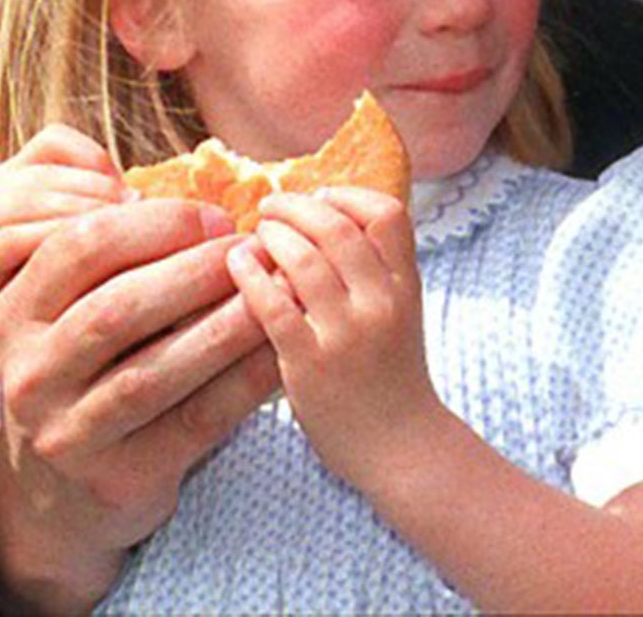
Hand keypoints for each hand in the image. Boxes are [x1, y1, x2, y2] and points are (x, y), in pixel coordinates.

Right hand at [0, 125, 130, 376]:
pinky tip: (96, 272)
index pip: (56, 142)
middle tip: (154, 221)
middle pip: (53, 171)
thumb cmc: (45, 294)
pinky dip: (60, 250)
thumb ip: (109, 215)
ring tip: (133, 245)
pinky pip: (14, 242)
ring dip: (92, 220)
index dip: (101, 165)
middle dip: (109, 194)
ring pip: (38, 202)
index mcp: (14, 176)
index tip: (140, 198)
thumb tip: (185, 203)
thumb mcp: (78, 246)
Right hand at [0, 199, 281, 612]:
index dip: (155, 223)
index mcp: (15, 311)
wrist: (67, 489)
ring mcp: (66, 432)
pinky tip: (281, 352)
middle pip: (116, 309)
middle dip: (196, 271)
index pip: (79, 247)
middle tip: (256, 250)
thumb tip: (213, 200)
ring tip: (278, 294)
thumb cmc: (96, 367)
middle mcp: (28, 373)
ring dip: (227, 326)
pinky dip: (243, 383)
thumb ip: (121, 256)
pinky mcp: (115, 478)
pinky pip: (193, 422)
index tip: (218, 216)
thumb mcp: (77, 309)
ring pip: (154, 372)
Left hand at [228, 188, 444, 490]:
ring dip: (272, 236)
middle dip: (297, 208)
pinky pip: (273, 306)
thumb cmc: (393, 377)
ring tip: (255, 236)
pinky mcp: (310, 364)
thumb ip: (376, 272)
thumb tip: (328, 223)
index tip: (320, 198)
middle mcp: (382, 303)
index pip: (387, 214)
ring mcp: (347, 333)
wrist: (401, 447)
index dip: (348, 197)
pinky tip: (236, 266)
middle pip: (337, 228)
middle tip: (270, 207)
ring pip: (304, 259)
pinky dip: (250, 276)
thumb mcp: (403, 313)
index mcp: (406, 286)